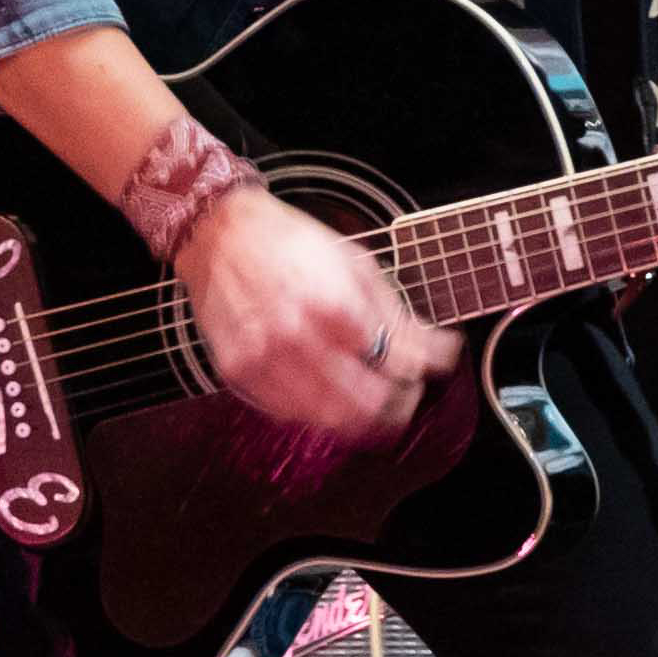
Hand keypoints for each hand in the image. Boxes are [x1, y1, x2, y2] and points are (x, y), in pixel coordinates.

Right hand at [180, 185, 456, 443]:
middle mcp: (299, 340)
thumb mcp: (357, 266)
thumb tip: (437, 351)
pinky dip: (319, 413)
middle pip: (367, 404)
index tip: (430, 367)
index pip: (396, 364)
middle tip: (407, 397)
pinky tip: (330, 395)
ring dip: (363, 420)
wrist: (220, 236)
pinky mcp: (240, 375)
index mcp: (336, 306)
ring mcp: (266, 362)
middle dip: (398, 407)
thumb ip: (396, 316)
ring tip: (375, 404)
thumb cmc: (291, 244)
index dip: (422, 371)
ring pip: (330, 420)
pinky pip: (291, 414)